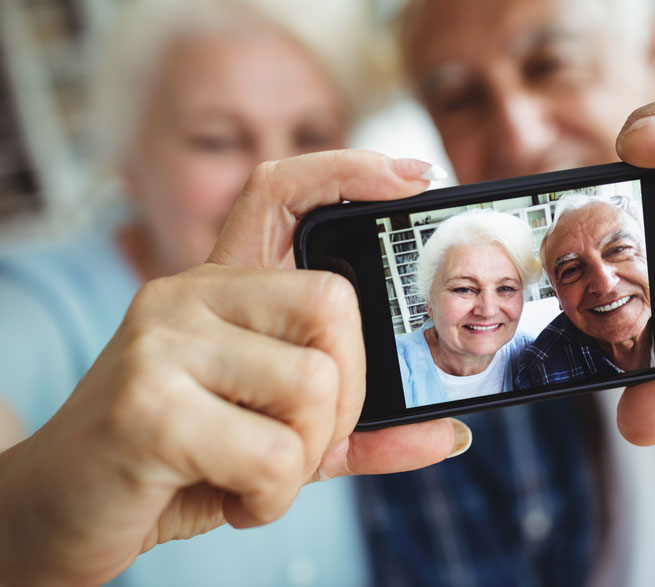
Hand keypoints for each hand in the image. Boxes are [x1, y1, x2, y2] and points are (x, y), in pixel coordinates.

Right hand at [0, 151, 469, 585]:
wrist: (56, 512)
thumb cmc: (173, 463)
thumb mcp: (274, 439)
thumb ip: (357, 430)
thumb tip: (449, 435)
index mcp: (217, 291)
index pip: (281, 192)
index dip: (348, 169)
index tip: (411, 177)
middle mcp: (186, 297)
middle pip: (332, 303)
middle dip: (345, 394)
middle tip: (303, 441)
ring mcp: (163, 342)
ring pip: (312, 384)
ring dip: (303, 457)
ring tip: (251, 478)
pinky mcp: (147, 405)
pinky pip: (274, 454)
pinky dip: (270, 498)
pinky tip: (229, 498)